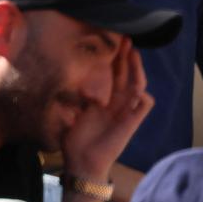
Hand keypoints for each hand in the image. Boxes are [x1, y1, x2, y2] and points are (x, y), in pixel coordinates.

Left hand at [62, 38, 153, 179]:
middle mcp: (116, 102)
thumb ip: (70, 97)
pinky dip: (144, 98)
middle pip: (125, 74)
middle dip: (125, 56)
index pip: (111, 73)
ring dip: (137, 70)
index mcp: (102, 99)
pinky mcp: (131, 124)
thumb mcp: (69, 113)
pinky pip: (144, 107)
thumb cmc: (75, 141)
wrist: (82, 164)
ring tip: (134, 53)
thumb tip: (58, 77)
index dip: (112, 58)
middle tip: (124, 37)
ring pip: (137, 85)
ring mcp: (125, 111)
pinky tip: (140, 88)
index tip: (109, 41)